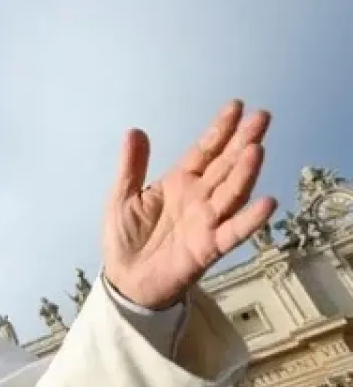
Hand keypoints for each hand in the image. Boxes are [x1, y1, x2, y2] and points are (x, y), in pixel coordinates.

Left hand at [102, 100, 277, 309]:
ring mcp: (207, 221)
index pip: (205, 151)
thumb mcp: (122, 197)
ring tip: (256, 150)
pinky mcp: (209, 247)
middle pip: (226, 166)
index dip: (220, 129)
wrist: (126, 280)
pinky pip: (233, 232)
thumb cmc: (126, 238)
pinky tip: (266, 203)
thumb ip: (132, 166)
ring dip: (245, 173)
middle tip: (262, 117)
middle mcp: (199, 198)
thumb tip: (134, 130)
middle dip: (243, 142)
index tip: (237, 106)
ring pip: (231, 193)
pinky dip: (250, 219)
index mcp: (179, 182)